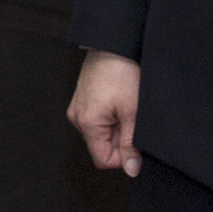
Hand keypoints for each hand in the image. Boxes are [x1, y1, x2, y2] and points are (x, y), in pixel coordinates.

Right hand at [67, 50, 141, 175]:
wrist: (113, 42)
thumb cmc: (122, 71)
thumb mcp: (133, 111)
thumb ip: (131, 144)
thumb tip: (131, 169)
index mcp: (87, 123)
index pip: (103, 160)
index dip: (123, 156)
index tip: (135, 140)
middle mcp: (77, 117)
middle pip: (102, 146)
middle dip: (120, 137)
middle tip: (132, 116)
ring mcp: (78, 107)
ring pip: (101, 132)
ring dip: (116, 125)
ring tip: (125, 104)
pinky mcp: (82, 98)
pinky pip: (97, 118)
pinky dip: (110, 114)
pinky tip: (119, 98)